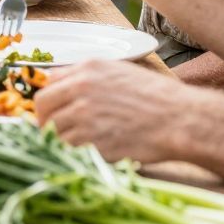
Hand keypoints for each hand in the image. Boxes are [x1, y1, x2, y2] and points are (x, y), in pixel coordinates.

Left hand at [34, 59, 195, 164]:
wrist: (181, 119)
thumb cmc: (155, 97)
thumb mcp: (118, 72)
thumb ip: (85, 76)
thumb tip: (56, 83)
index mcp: (86, 69)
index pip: (48, 84)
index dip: (49, 102)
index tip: (52, 113)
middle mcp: (81, 89)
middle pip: (42, 108)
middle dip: (44, 121)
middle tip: (54, 133)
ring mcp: (85, 117)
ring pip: (52, 132)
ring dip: (60, 140)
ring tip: (79, 144)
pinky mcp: (93, 143)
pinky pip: (69, 151)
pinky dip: (73, 154)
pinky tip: (88, 153)